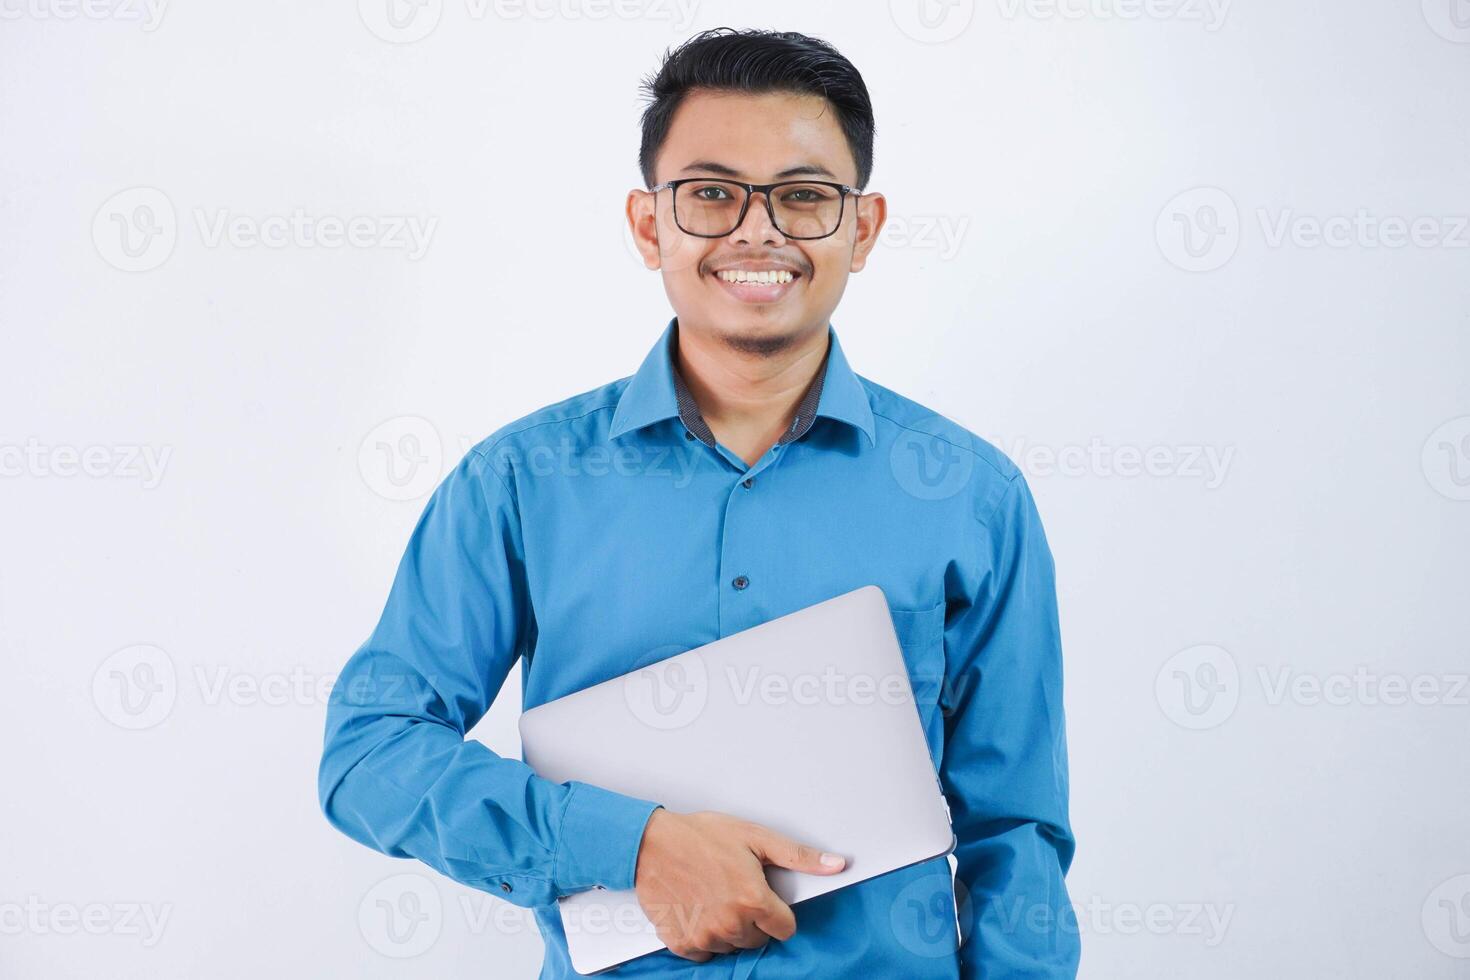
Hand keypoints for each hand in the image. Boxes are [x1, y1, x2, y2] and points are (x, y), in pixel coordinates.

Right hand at [632, 808, 845, 961]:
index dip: (776, 911)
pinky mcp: (681, 943)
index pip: (785, 928)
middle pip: (758, 938)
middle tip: (733, 890)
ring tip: (712, 896)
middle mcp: (731, 923)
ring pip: (731, 946)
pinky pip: (704, 952)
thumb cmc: (700, 836)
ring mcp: (705, 936)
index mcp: (753, 899)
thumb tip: (836, 864)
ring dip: (727, 928)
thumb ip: (798, 855)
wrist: (650, 843)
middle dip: (751, 919)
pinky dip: (702, 936)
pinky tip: (697, 910)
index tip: (762, 897)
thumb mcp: (755, 836)